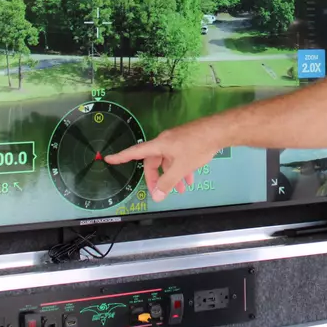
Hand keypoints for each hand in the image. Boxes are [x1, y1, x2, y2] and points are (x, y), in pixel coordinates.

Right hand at [104, 125, 219, 201]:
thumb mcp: (180, 168)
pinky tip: (190, 179)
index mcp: (158, 145)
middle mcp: (165, 141)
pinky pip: (178, 157)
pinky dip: (182, 169)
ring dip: (172, 176)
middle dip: (157, 178)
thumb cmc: (196, 147)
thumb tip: (156, 196)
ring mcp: (176, 141)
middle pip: (154, 161)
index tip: (108, 159)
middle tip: (161, 192)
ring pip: (169, 161)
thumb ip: (167, 182)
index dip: (121, 157)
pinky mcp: (186, 142)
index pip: (135, 152)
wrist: (218, 131)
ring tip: (181, 190)